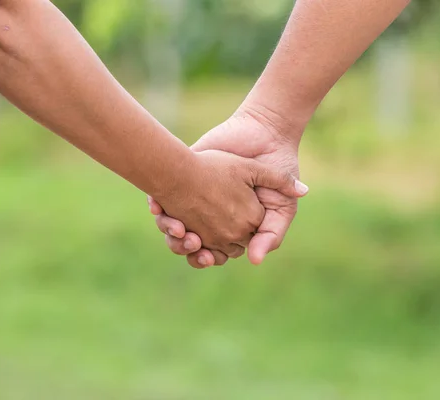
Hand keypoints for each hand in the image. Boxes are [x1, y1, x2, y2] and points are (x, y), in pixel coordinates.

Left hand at [152, 149, 306, 257]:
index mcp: (232, 226)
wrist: (266, 134)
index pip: (212, 253)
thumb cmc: (277, 172)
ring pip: (172, 230)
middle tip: (191, 242)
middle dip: (184, 247)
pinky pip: (161, 203)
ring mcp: (195, 197)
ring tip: (178, 229)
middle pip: (188, 245)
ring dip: (170, 235)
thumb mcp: (282, 206)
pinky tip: (158, 210)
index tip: (206, 256)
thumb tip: (255, 262)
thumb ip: (271, 234)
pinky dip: (158, 211)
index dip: (205, 258)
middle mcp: (210, 215)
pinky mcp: (184, 176)